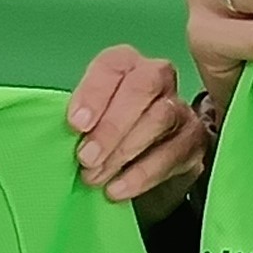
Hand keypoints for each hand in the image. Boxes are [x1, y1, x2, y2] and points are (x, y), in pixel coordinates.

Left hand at [66, 44, 207, 212]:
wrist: (139, 164)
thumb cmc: (104, 134)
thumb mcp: (86, 119)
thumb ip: (79, 118)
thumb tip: (59, 133)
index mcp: (126, 64)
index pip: (113, 65)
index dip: (94, 93)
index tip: (76, 124)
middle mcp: (158, 78)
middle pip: (142, 88)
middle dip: (111, 125)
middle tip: (86, 157)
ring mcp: (180, 108)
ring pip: (160, 119)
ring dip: (123, 152)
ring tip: (95, 177)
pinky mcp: (193, 141)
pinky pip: (173, 154)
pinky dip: (142, 175)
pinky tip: (117, 189)